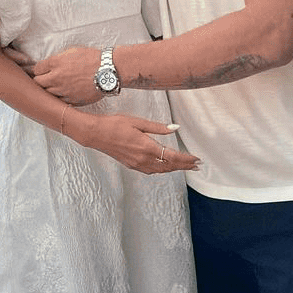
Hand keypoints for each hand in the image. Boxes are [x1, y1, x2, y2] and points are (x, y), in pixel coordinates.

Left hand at [33, 47, 104, 105]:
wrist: (108, 70)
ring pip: (47, 94)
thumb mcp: (72, 51)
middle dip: (41, 81)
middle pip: (38, 83)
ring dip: (50, 90)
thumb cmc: (92, 58)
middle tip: (47, 79)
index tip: (43, 70)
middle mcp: (56, 78)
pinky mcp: (72, 100)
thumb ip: (57, 59)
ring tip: (57, 86)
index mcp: (55, 63)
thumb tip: (48, 65)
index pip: (36, 69)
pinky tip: (66, 92)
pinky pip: (60, 101)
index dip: (39, 70)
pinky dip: (60, 98)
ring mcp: (63, 91)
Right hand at [73, 111, 197, 175]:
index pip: (172, 157)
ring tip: (185, 167)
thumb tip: (175, 128)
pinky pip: (151, 170)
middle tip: (196, 166)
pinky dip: (161, 169)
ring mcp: (136, 164)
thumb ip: (158, 127)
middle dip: (184, 166)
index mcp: (147, 147)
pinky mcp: (131, 165)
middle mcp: (143, 159)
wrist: (95, 134)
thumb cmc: (115, 124)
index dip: (186, 159)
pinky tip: (164, 166)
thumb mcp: (138, 122)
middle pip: (169, 166)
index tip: (197, 159)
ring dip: (174, 169)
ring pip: (160, 170)